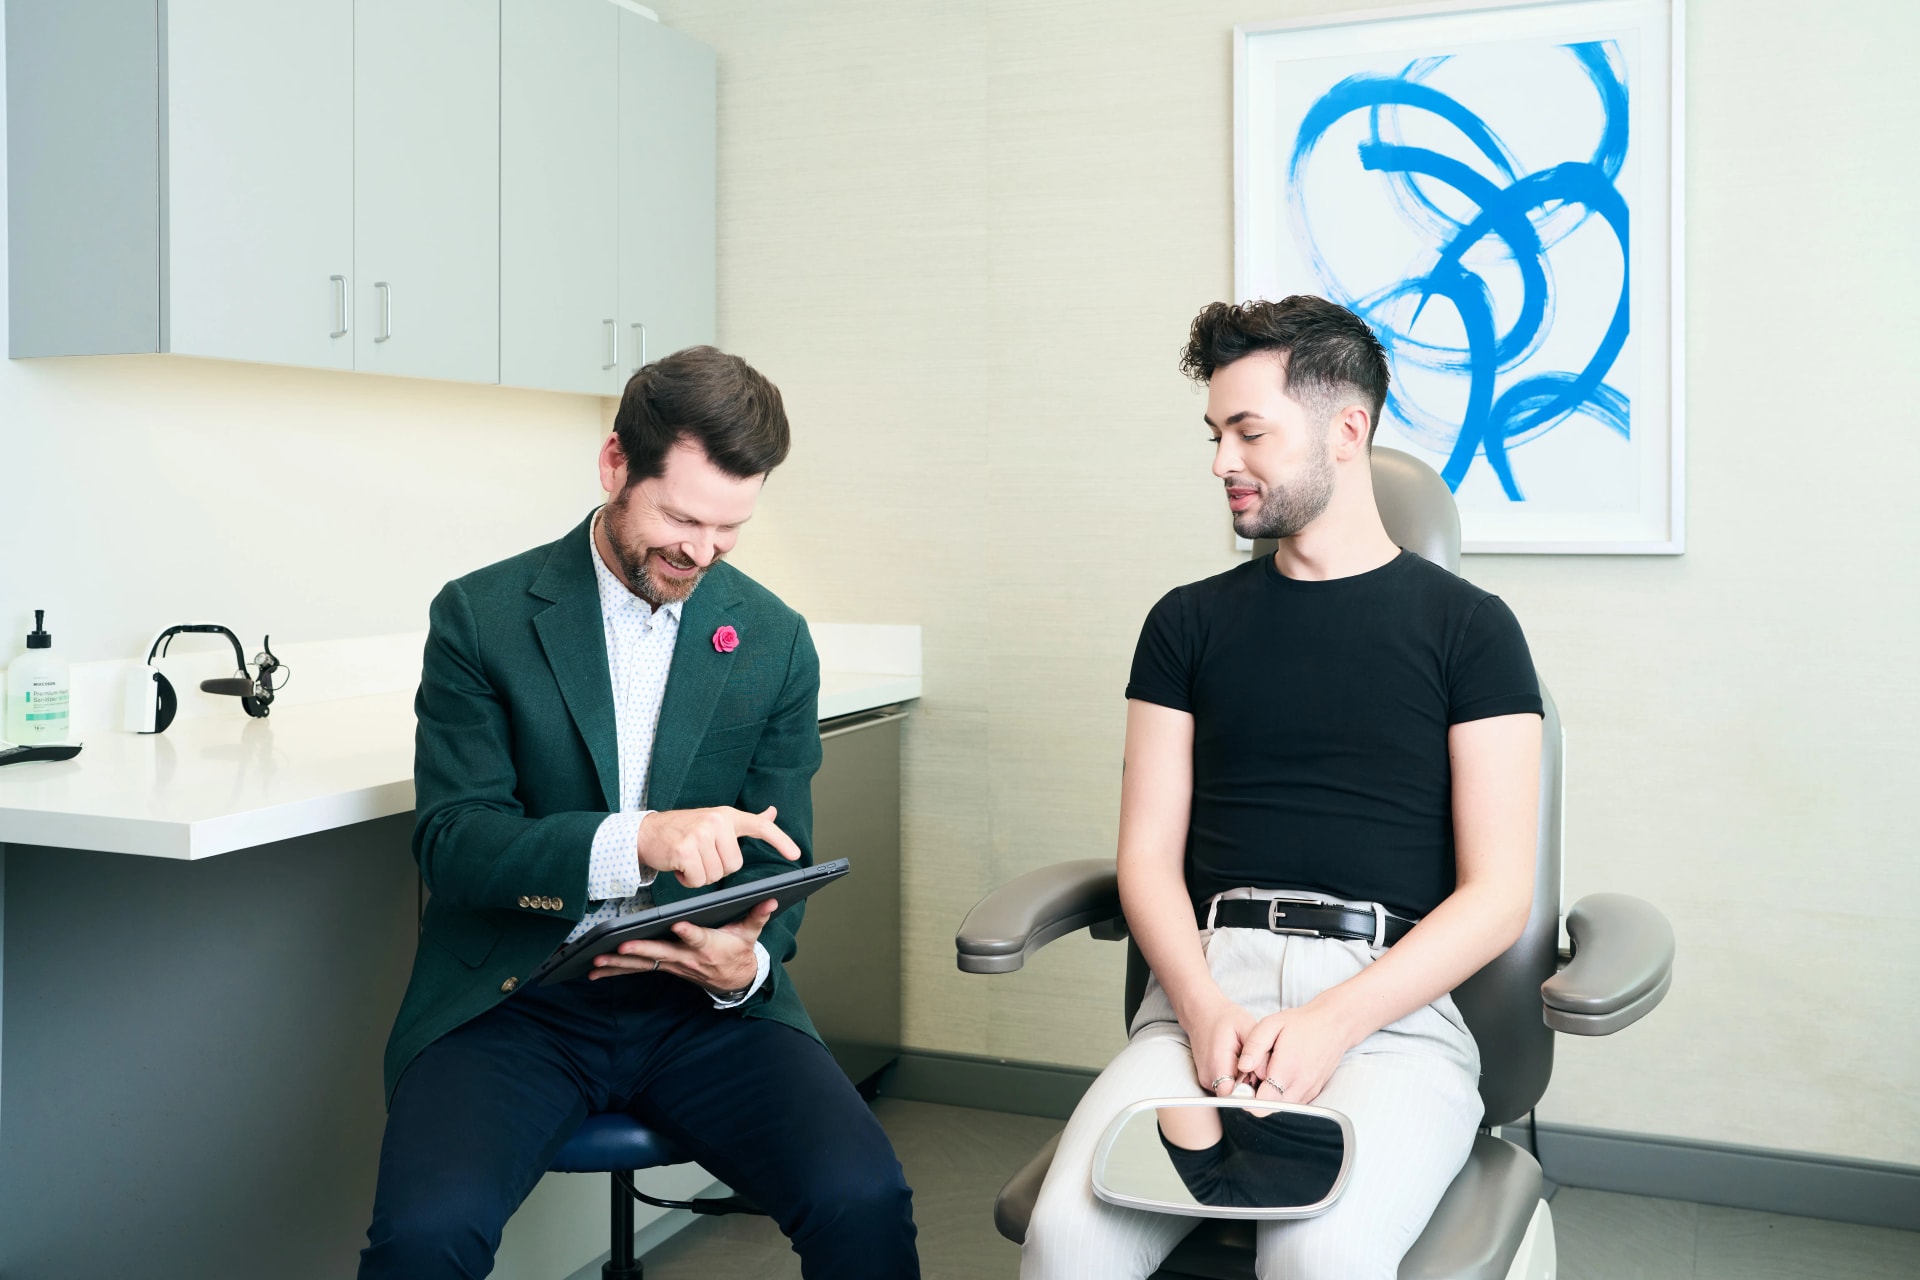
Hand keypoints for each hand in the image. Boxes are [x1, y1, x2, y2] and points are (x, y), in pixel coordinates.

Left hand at [588, 898, 777, 990]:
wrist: (733, 979)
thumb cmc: (738, 950)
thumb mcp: (750, 932)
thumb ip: (758, 914)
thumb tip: (770, 898)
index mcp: (708, 946)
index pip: (698, 938)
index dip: (689, 933)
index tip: (679, 926)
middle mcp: (687, 958)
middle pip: (662, 953)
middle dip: (641, 951)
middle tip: (620, 946)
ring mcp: (673, 965)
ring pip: (644, 964)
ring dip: (619, 964)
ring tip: (596, 960)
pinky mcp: (664, 967)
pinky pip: (637, 971)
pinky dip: (615, 971)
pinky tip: (594, 972)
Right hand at [636, 805, 800, 887]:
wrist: (646, 833)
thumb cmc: (684, 830)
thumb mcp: (716, 820)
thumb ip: (746, 820)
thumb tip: (772, 811)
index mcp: (727, 816)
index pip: (760, 825)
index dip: (780, 840)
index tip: (795, 854)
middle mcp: (716, 821)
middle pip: (734, 866)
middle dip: (717, 868)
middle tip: (700, 856)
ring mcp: (700, 834)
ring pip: (716, 875)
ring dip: (701, 875)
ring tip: (688, 860)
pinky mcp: (685, 850)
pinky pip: (698, 880)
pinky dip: (688, 880)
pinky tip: (679, 866)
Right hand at [1182, 997, 1256, 1096]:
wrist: (1202, 1013)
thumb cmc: (1224, 1018)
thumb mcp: (1246, 1027)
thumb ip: (1258, 1052)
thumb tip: (1266, 1076)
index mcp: (1217, 1064)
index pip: (1236, 1096)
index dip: (1253, 1094)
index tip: (1263, 1079)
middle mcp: (1209, 1077)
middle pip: (1237, 1096)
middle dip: (1252, 1087)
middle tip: (1257, 1066)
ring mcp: (1206, 1081)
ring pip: (1233, 1093)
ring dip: (1245, 1083)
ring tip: (1247, 1063)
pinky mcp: (1208, 1081)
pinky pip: (1227, 1088)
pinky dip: (1238, 1080)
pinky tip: (1240, 1064)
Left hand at [1233, 1001, 1357, 1105]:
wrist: (1334, 1024)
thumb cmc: (1301, 1023)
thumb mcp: (1271, 1025)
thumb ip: (1254, 1046)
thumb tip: (1242, 1067)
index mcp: (1288, 1068)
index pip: (1262, 1102)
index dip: (1246, 1097)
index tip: (1242, 1083)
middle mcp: (1300, 1085)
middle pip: (1269, 1109)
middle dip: (1255, 1098)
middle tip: (1253, 1077)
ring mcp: (1309, 1091)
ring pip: (1281, 1108)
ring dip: (1269, 1097)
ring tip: (1268, 1075)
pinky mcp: (1314, 1092)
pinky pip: (1292, 1103)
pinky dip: (1282, 1095)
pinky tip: (1281, 1077)